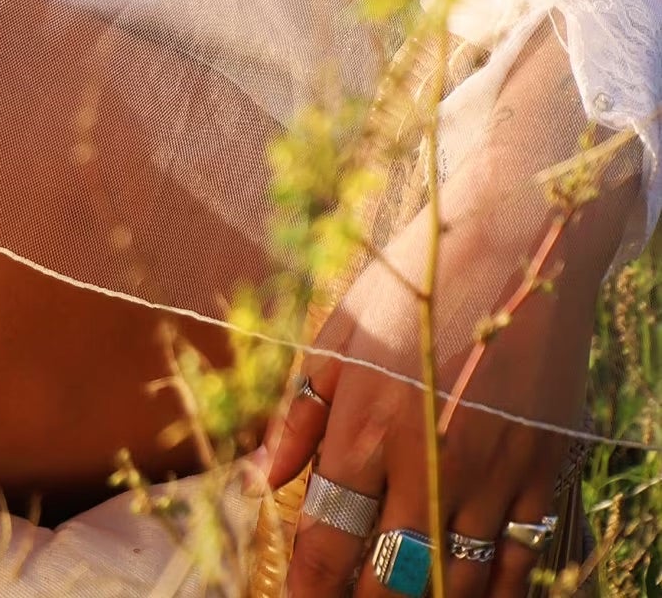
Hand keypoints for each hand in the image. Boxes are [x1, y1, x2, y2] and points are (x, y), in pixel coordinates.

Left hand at [266, 149, 627, 592]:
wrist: (522, 239)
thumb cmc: (419, 276)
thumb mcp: (341, 325)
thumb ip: (303, 411)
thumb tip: (263, 479)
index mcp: (368, 427)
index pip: (328, 541)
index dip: (308, 592)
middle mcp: (428, 463)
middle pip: (388, 579)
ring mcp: (489, 473)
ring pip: (453, 582)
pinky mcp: (537, 469)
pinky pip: (516, 560)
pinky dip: (492, 591)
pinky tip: (470, 597)